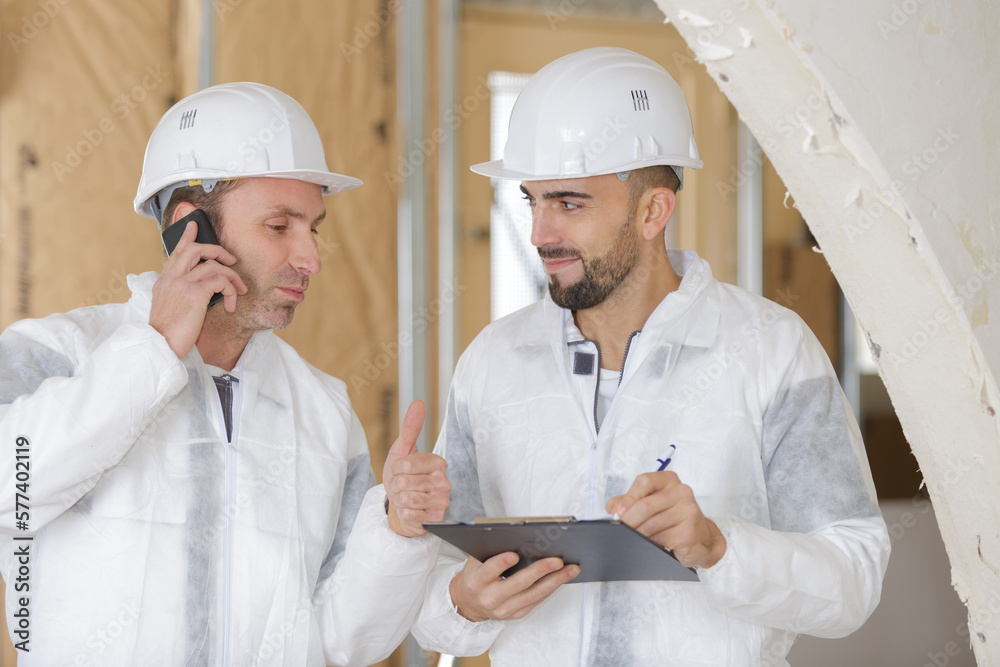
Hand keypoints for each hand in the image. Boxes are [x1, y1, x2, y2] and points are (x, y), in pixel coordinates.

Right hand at [150, 220, 246, 357]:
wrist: (160, 346)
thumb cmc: (168, 332)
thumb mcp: (169, 307)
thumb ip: (180, 292)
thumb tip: (203, 287)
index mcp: (164, 281)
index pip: (176, 252)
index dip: (186, 235)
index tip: (194, 223)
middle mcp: (171, 278)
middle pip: (195, 249)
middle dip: (218, 250)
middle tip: (232, 260)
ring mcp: (182, 283)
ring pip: (214, 265)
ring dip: (232, 277)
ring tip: (239, 291)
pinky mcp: (194, 293)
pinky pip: (220, 281)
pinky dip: (231, 291)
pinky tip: (230, 305)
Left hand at [383, 400, 450, 536]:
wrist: (400, 505)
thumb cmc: (402, 477)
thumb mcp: (401, 451)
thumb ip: (410, 428)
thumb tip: (419, 402)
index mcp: (438, 463)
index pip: (406, 463)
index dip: (396, 468)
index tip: (400, 471)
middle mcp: (444, 482)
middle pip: (405, 482)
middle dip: (396, 485)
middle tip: (402, 486)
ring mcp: (442, 501)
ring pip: (407, 498)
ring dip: (399, 499)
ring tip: (405, 497)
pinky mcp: (436, 519)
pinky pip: (409, 514)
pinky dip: (403, 513)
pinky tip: (410, 510)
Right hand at [449, 553, 578, 621]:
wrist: (469, 603)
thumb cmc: (476, 576)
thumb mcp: (475, 561)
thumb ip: (491, 550)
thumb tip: (516, 535)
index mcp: (476, 581)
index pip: (489, 571)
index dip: (501, 563)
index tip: (514, 554)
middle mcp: (489, 598)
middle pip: (518, 584)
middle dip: (540, 570)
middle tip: (558, 560)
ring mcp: (503, 609)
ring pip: (532, 595)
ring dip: (554, 581)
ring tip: (570, 569)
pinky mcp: (515, 615)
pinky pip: (536, 601)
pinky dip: (551, 589)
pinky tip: (561, 578)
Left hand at [606, 471, 725, 568]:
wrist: (700, 538)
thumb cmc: (672, 519)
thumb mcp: (650, 505)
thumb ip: (628, 503)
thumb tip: (614, 510)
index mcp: (668, 480)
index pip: (644, 481)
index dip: (629, 497)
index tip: (619, 512)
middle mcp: (681, 492)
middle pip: (646, 505)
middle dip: (629, 520)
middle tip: (620, 529)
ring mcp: (688, 510)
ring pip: (652, 523)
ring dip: (638, 534)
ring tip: (633, 538)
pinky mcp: (690, 530)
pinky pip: (662, 538)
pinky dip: (651, 543)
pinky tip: (651, 544)